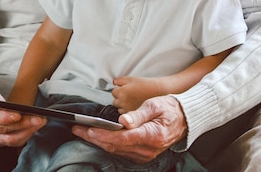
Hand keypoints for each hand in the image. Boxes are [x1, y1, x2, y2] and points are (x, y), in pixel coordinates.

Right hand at [0, 73, 45, 146]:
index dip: (2, 116)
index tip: (17, 114)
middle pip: (0, 129)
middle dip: (21, 123)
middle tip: (37, 117)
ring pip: (7, 138)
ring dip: (26, 131)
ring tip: (39, 122)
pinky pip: (10, 142)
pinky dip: (24, 135)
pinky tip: (34, 127)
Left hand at [72, 95, 187, 162]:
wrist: (184, 120)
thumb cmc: (169, 108)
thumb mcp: (155, 105)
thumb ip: (138, 114)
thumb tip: (123, 120)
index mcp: (151, 136)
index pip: (122, 138)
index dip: (103, 134)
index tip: (89, 129)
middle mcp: (147, 149)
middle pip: (115, 146)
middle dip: (93, 138)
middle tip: (77, 129)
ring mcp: (145, 154)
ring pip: (116, 150)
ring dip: (97, 141)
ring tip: (82, 131)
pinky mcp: (142, 154)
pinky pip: (121, 151)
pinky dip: (107, 144)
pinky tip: (96, 137)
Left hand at [112, 76, 163, 112]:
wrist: (158, 92)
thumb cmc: (146, 85)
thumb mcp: (132, 79)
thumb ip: (120, 80)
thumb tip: (114, 82)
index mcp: (122, 92)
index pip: (113, 92)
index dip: (119, 90)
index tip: (124, 89)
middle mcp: (123, 102)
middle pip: (115, 101)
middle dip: (120, 99)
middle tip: (129, 95)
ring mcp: (128, 110)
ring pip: (120, 109)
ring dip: (123, 106)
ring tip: (133, 101)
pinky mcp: (133, 115)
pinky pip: (126, 115)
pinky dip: (128, 112)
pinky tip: (135, 107)